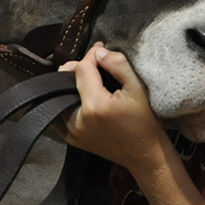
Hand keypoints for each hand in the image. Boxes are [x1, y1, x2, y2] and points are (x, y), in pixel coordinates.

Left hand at [58, 43, 166, 170]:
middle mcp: (77, 120)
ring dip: (71, 84)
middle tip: (95, 64)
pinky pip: (59, 112)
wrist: (145, 155)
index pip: (81, 69)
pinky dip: (68, 101)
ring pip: (59, 95)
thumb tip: (98, 52)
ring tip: (89, 80)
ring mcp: (72, 132)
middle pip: (64, 80)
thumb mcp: (138, 88)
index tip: (100, 49)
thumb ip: (118, 64)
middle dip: (78, 68)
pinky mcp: (71, 139)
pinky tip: (83, 98)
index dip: (91, 55)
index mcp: (94, 106)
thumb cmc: (144, 123)